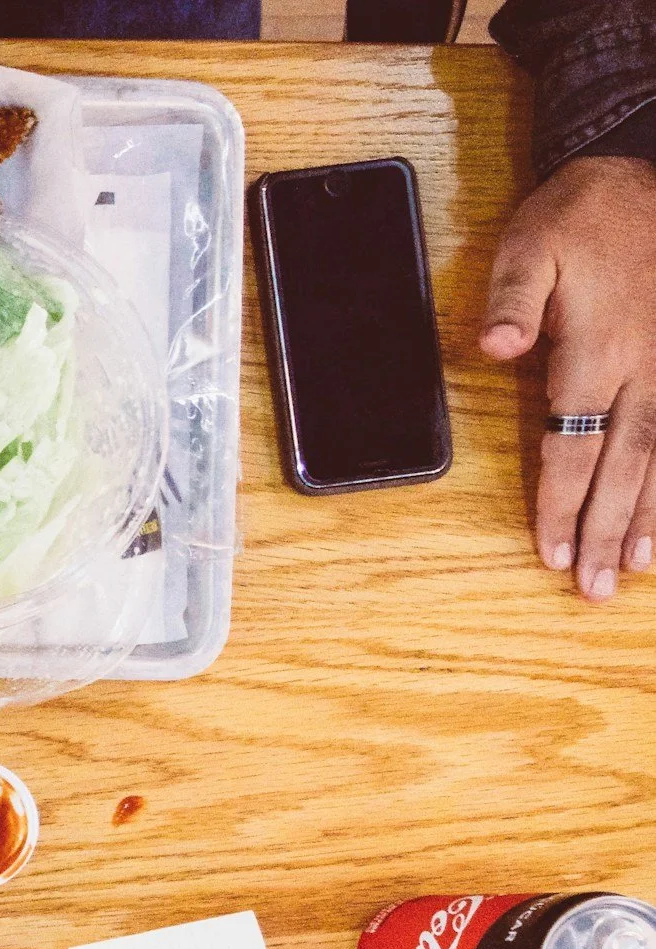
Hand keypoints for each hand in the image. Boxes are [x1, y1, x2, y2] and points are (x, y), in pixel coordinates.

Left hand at [481, 154, 655, 601]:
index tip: (551, 552)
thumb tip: (494, 346)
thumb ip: (515, 299)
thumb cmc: (583, 213)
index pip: (572, 446)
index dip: (561, 503)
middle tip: (595, 590)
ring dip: (652, 515)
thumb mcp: (533, 243)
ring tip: (639, 570)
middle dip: (606, 531)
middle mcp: (645, 368)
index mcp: (598, 351)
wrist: (643, 171)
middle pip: (623, 467)